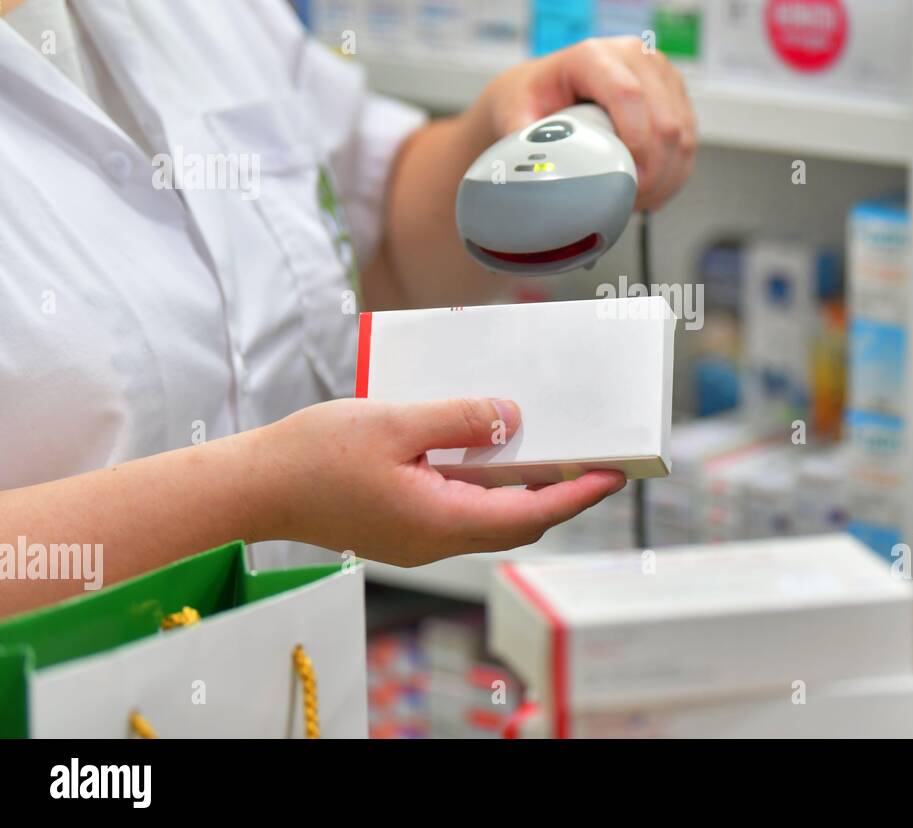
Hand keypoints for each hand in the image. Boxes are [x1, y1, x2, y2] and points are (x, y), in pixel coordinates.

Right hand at [264, 397, 625, 565]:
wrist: (253, 487)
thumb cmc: (314, 455)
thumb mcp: (395, 422)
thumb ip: (459, 419)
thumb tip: (512, 417)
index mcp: (440, 521)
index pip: (530, 514)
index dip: (578, 495)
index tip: (614, 474)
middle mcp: (436, 539)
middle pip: (516, 520)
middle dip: (561, 492)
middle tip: (595, 459)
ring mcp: (418, 536)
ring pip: (489, 514)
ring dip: (524, 486)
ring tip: (555, 449)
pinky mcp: (403, 524)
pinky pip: (460, 505)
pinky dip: (488, 482)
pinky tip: (493, 449)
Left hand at [474, 36, 697, 211]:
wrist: (544, 89)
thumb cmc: (530, 99)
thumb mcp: (514, 115)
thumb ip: (522, 142)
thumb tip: (535, 174)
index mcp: (593, 55)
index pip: (629, 95)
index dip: (635, 142)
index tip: (626, 180)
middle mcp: (634, 56)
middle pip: (665, 122)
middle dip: (653, 173)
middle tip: (629, 203)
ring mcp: (660, 74)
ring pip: (683, 136)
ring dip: (666, 178)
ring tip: (637, 201)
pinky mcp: (675, 95)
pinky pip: (690, 142)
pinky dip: (674, 175)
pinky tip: (653, 192)